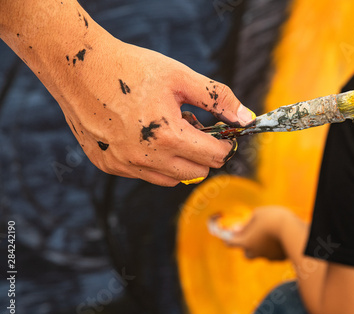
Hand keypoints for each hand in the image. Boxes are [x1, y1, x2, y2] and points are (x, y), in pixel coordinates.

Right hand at [60, 40, 253, 185]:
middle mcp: (145, 158)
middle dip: (203, 153)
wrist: (79, 67)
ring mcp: (124, 165)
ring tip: (168, 131)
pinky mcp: (108, 165)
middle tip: (194, 128)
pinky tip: (145, 137)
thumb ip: (217, 98)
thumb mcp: (180, 77)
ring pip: (171, 179)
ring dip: (180, 160)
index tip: (221, 134)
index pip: (213, 157)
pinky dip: (154, 162)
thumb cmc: (130, 68)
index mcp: (167, 136)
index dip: (223, 144)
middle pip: (196, 172)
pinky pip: (144, 175)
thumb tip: (246, 118)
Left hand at [224, 206, 296, 260]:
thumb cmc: (273, 218)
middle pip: (246, 253)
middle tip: (252, 234)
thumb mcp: (257, 214)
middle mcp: (254, 252)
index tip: (227, 234)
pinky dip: (274, 248)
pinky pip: (273, 254)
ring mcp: (267, 257)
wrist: (294, 229)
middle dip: (247, 245)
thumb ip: (246, 223)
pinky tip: (280, 239)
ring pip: (261, 254)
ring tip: (269, 235)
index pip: (230, 243)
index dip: (227, 238)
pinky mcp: (279, 258)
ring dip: (261, 247)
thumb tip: (237, 229)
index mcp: (245, 242)